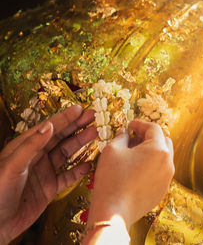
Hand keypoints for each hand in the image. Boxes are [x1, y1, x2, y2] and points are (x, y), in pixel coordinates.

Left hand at [0, 105, 96, 243]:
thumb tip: (48, 126)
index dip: (64, 118)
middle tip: (93, 117)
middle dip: (77, 126)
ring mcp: (44, 172)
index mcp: (25, 148)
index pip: (48, 129)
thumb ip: (31, 146)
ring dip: (81, 144)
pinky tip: (89, 164)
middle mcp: (36, 157)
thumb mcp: (12, 166)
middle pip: (61, 138)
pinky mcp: (50, 188)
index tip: (79, 109)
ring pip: (66, 154)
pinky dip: (79, 170)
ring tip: (95, 134)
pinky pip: (68, 176)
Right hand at [84, 120, 173, 243]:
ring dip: (151, 151)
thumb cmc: (112, 179)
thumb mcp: (112, 150)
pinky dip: (151, 166)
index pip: (154, 128)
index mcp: (159, 149)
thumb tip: (126, 133)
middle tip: (133, 137)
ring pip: (163, 157)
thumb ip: (122, 136)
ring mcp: (167, 178)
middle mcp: (168, 162)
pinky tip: (135, 170)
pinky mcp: (162, 190)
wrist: (114, 212)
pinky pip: (160, 172)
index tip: (130, 125)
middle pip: (163, 141)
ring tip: (132, 154)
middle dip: (149, 136)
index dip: (140, 124)